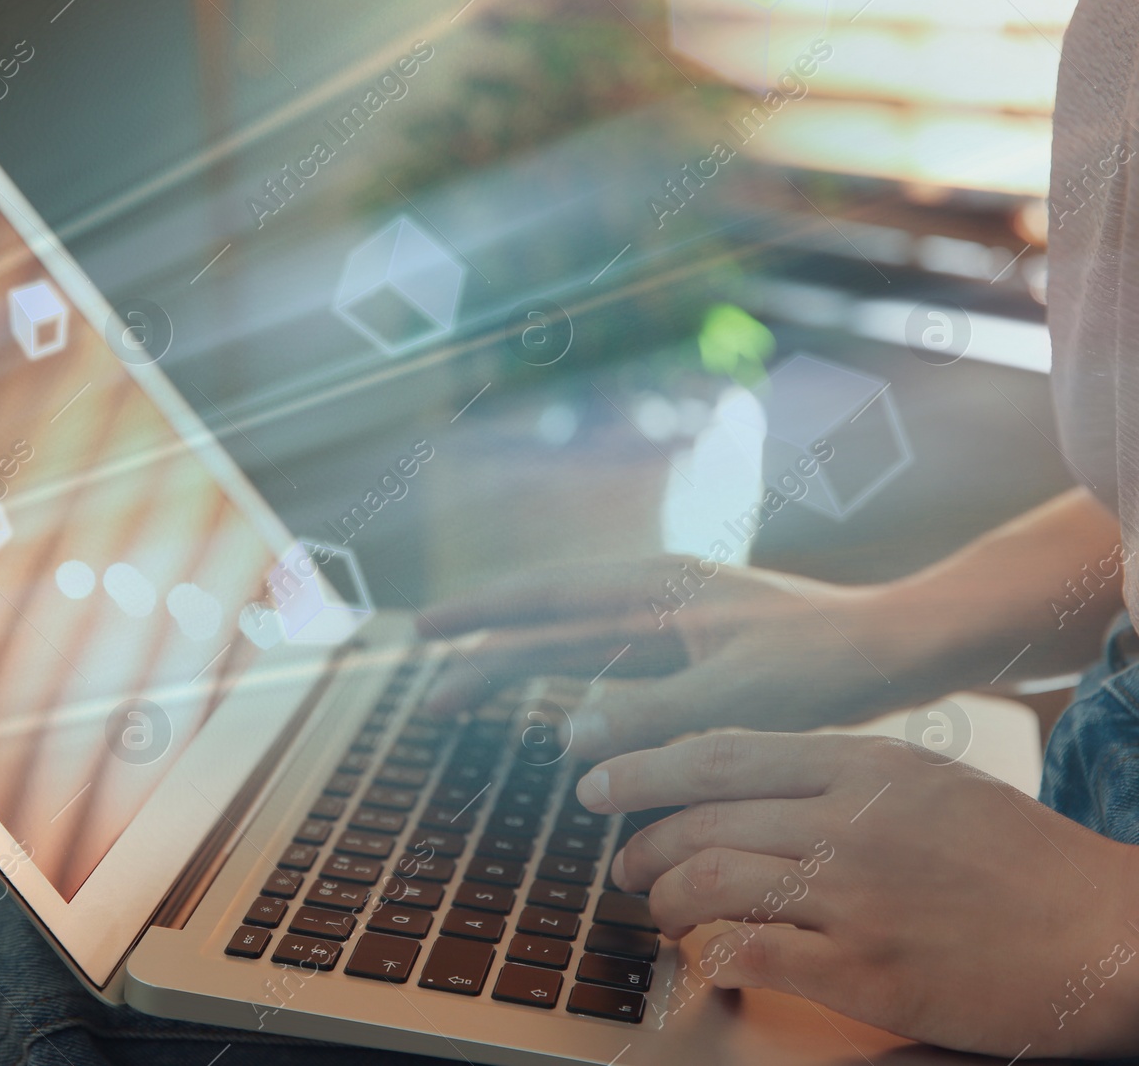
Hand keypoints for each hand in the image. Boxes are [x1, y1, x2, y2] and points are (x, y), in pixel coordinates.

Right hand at [419, 557, 914, 758]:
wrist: (901, 649)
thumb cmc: (828, 664)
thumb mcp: (735, 697)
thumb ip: (650, 718)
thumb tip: (563, 736)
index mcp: (655, 588)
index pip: (543, 598)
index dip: (480, 617)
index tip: (423, 635)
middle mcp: (654, 597)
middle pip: (545, 624)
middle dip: (484, 656)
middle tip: (430, 697)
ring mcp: (671, 625)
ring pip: (573, 647)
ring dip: (520, 672)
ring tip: (468, 700)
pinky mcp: (692, 655)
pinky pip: (608, 669)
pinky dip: (568, 689)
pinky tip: (557, 715)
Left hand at [585, 732, 1138, 1057]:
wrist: (1109, 930)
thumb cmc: (1019, 859)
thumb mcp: (928, 784)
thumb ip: (841, 777)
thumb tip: (751, 788)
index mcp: (863, 765)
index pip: (721, 755)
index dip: (645, 769)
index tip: (600, 785)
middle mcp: (850, 819)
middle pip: (703, 818)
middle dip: (643, 841)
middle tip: (622, 864)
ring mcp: (856, 894)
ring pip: (714, 881)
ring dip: (667, 899)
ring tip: (658, 910)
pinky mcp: (868, 968)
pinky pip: (756, 955)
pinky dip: (714, 956)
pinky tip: (706, 960)